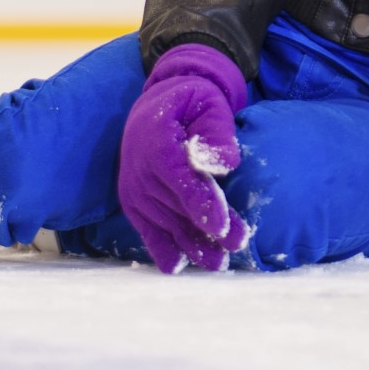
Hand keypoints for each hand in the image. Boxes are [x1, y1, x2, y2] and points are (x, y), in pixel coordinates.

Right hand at [118, 45, 252, 274]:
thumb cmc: (190, 102)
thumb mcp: (209, 103)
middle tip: (236, 247)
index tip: (223, 227)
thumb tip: (224, 162)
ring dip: (190, 245)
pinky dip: (159, 248)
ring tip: (217, 264)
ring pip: (165, 223)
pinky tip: (175, 267)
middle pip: (178, 207)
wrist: (156, 105)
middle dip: (207, 232)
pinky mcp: (133, 202)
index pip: (183, 181)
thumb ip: (217, 131)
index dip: (203, 206)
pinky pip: (146, 228)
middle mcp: (140, 171)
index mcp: (159, 144)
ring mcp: (134, 189)